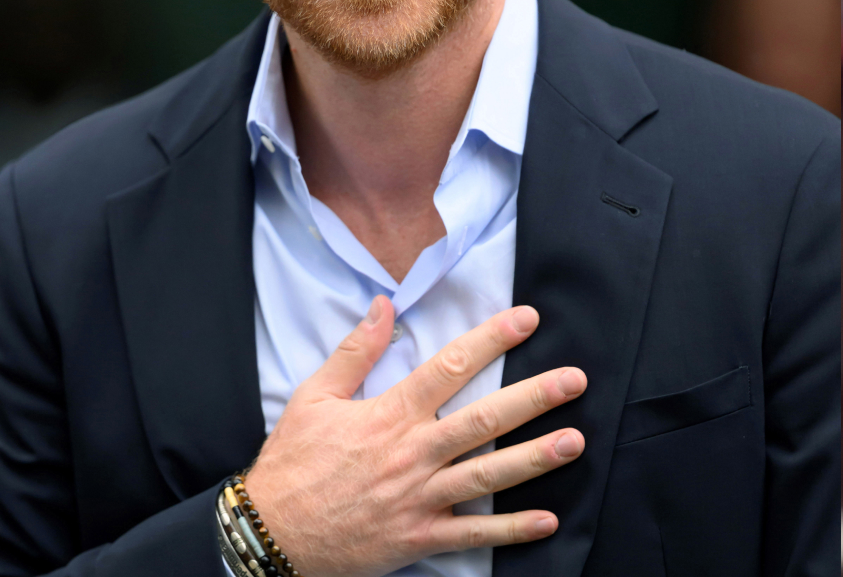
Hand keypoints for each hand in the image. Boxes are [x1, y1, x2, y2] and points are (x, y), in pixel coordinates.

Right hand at [243, 296, 587, 576]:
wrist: (267, 535)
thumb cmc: (291, 464)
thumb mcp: (313, 398)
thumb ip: (355, 352)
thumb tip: (385, 304)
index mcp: (389, 416)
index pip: (449, 368)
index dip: (491, 340)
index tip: (527, 319)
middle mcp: (410, 455)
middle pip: (482, 421)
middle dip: (532, 398)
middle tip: (575, 380)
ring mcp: (417, 499)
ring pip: (486, 476)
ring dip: (533, 460)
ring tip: (574, 441)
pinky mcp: (417, 537)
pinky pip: (471, 535)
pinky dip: (510, 531)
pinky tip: (547, 519)